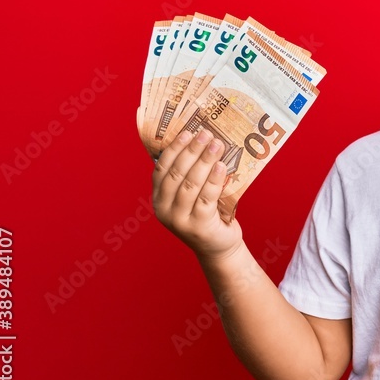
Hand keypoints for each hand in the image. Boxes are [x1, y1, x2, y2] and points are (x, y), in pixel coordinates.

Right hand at [152, 129, 243, 259]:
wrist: (218, 247)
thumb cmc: (207, 216)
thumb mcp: (191, 197)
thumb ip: (188, 177)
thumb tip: (199, 142)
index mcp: (158, 199)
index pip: (161, 169)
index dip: (174, 148)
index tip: (188, 132)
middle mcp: (164, 210)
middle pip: (176, 173)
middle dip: (192, 150)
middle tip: (206, 133)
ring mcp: (180, 220)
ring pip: (191, 184)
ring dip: (205, 161)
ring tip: (217, 144)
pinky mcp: (199, 226)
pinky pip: (206, 198)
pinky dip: (214, 180)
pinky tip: (221, 166)